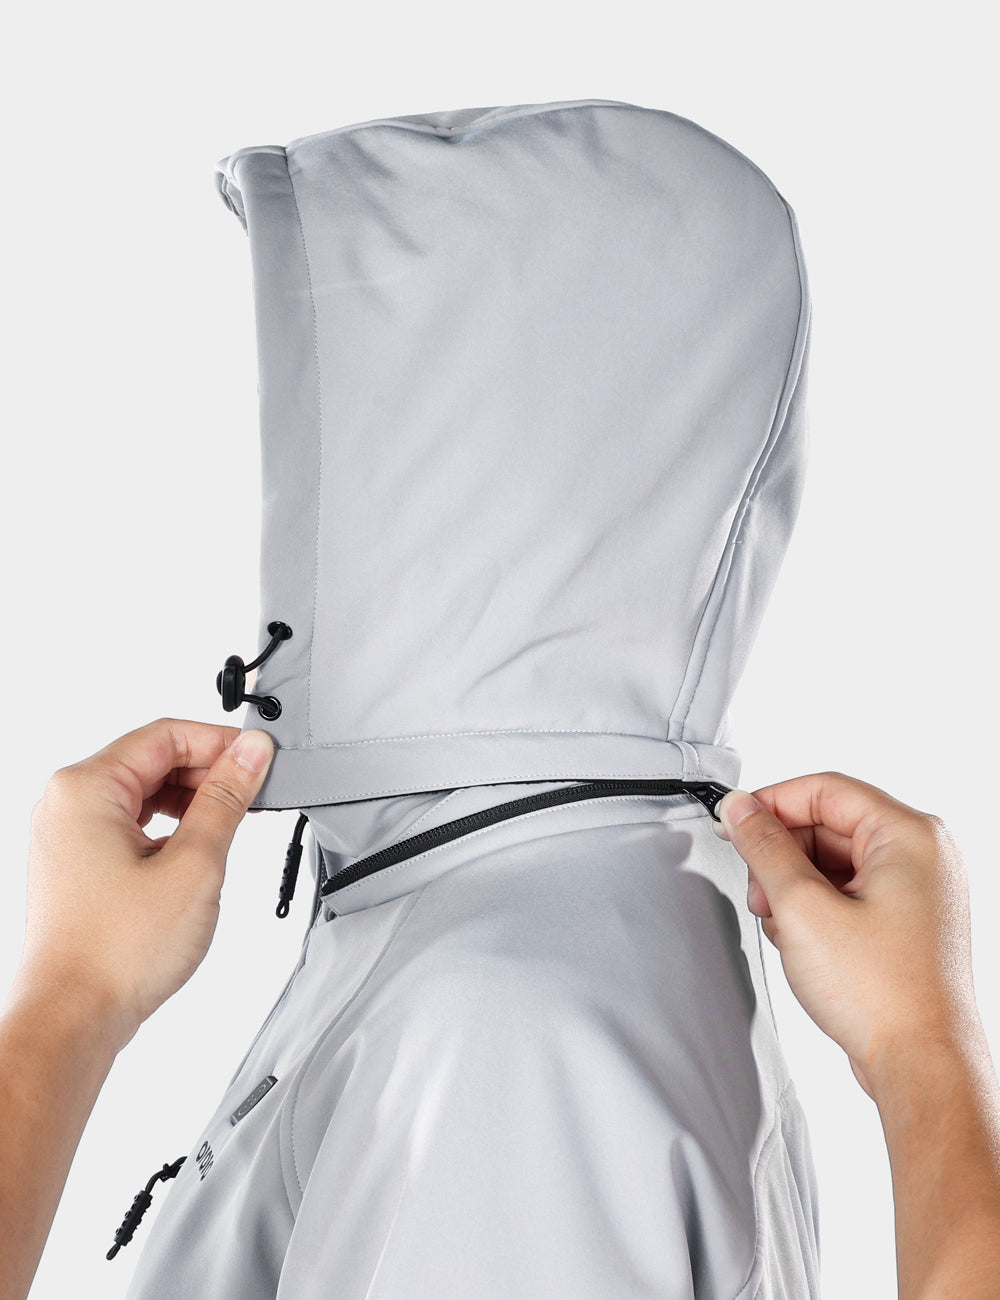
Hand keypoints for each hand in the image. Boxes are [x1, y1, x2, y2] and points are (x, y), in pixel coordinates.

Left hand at [11, 718, 273, 1054]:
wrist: (72, 1019)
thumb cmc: (116, 952)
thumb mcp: (194, 864)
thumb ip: (226, 799)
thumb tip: (251, 752)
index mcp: (86, 788)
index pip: (166, 735)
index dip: (221, 743)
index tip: (261, 760)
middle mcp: (67, 803)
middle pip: (152, 759)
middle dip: (207, 772)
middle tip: (254, 794)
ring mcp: (67, 834)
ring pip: (142, 791)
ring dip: (190, 801)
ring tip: (229, 827)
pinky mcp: (76, 863)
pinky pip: (129, 822)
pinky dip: (168, 828)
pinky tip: (196, 851)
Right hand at [712, 773, 978, 1102]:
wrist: (922, 1066)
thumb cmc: (884, 995)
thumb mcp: (803, 908)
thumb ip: (764, 848)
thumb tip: (742, 809)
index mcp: (911, 836)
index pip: (824, 789)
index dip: (770, 804)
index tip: (732, 822)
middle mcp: (923, 855)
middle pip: (827, 824)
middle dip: (781, 855)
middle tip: (758, 891)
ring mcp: (918, 890)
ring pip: (833, 859)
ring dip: (794, 886)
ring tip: (782, 925)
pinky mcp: (906, 921)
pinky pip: (848, 890)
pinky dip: (816, 908)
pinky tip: (801, 940)